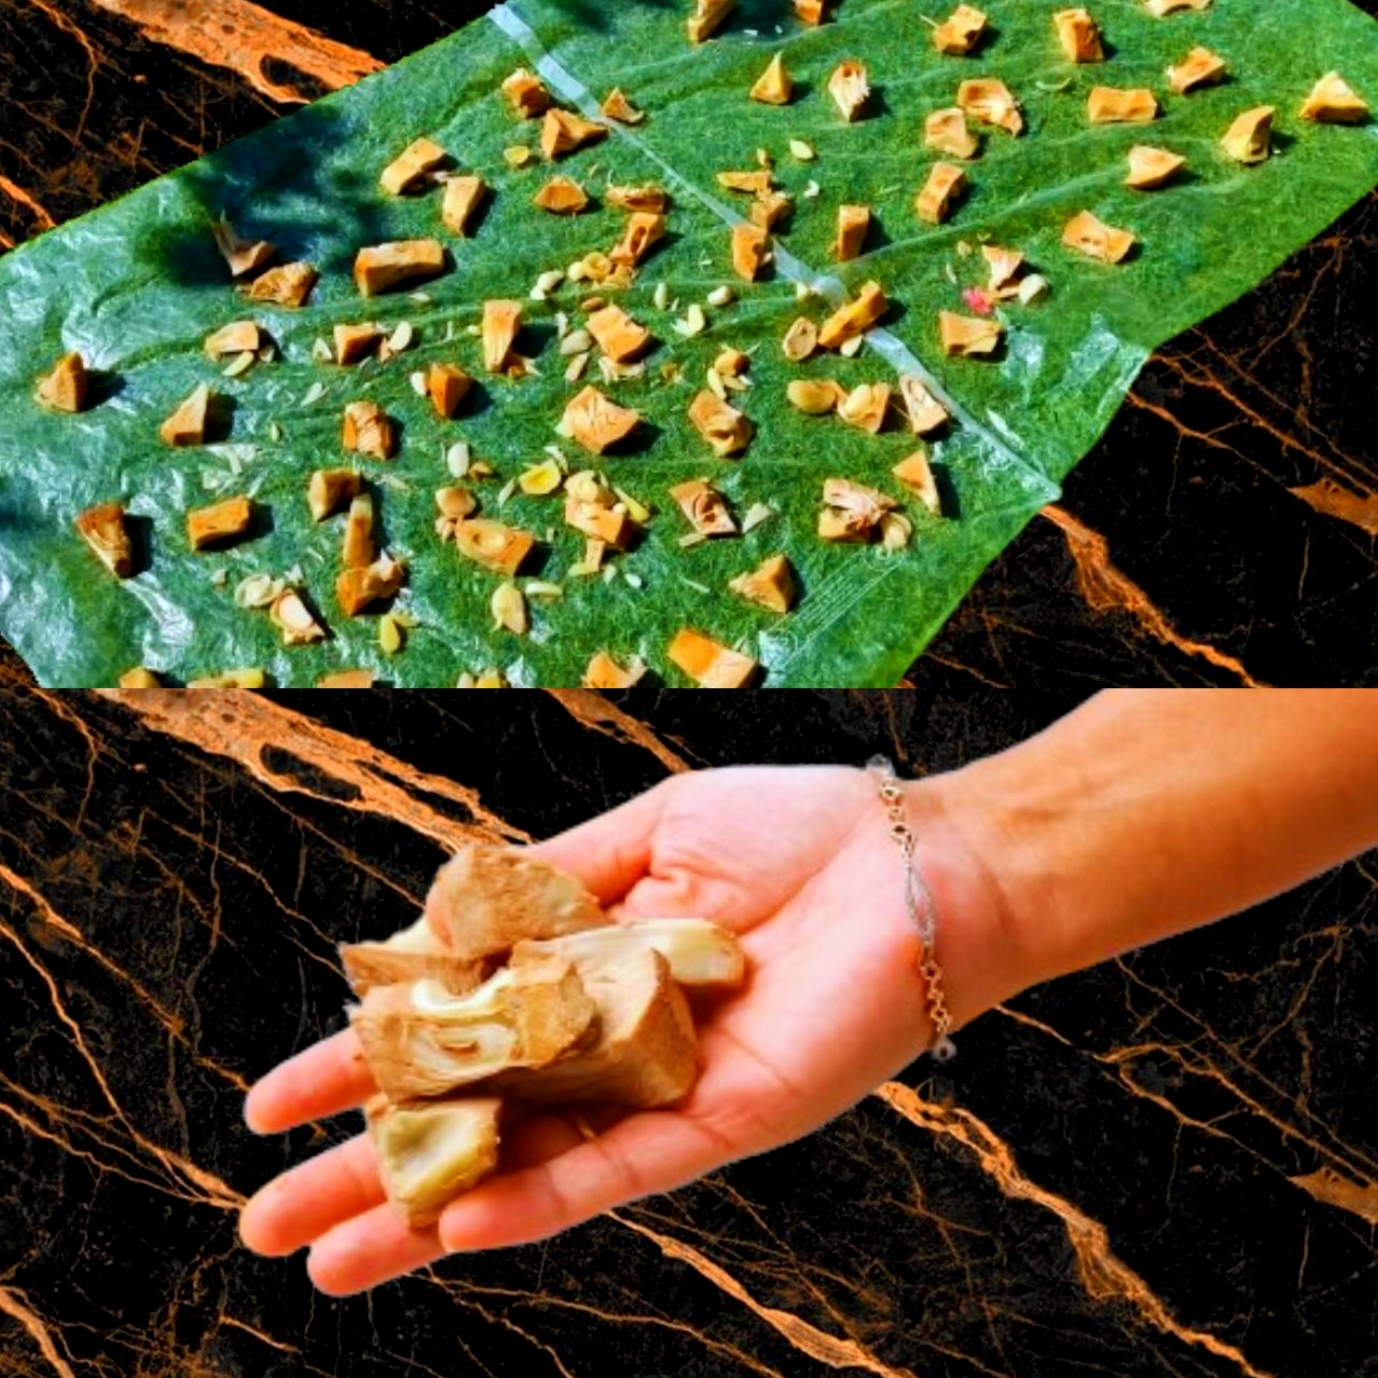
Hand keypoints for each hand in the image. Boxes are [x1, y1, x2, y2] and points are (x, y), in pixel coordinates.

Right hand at [237, 765, 1019, 1293]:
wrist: (917, 861)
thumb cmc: (792, 829)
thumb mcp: (647, 832)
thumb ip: (548, 880)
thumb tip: (434, 928)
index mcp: (588, 973)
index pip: (456, 1032)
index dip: (365, 1066)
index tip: (274, 1103)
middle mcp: (611, 1046)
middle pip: (472, 1119)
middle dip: (369, 1168)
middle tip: (264, 1221)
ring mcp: (662, 1092)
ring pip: (527, 1166)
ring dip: (428, 1214)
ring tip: (323, 1262)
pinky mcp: (723, 1120)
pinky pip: (619, 1169)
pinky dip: (541, 1199)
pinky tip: (461, 1224)